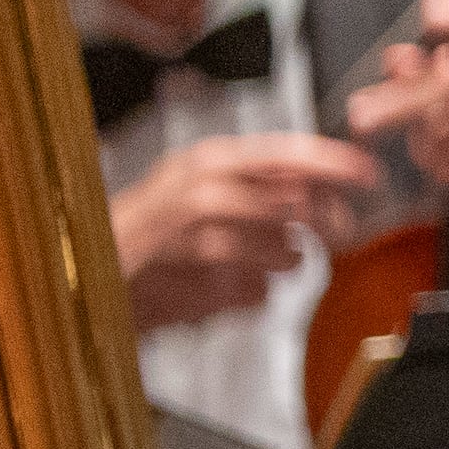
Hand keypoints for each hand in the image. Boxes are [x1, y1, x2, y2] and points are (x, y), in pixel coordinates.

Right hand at [110, 132, 378, 328]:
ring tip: (267, 263)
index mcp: (207, 161)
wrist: (79, 274)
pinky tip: (226, 288)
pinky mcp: (182, 283)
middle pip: (294, 202)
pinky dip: (249, 295)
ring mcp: (188, 236)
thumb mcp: (202, 194)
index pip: (286, 153)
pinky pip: (250, 294)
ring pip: (280, 251)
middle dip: (324, 221)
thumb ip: (255, 189)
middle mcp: (198, 189)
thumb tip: (316, 191)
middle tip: (336, 233)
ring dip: (285, 262)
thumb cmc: (144, 236)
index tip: (369, 173)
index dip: (334, 163)